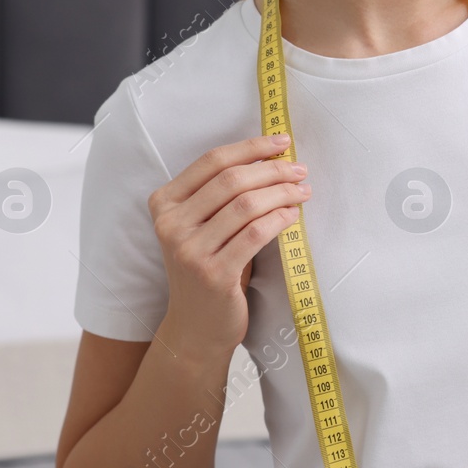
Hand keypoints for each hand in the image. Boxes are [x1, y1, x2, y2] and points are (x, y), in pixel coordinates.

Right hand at [149, 134, 310, 362]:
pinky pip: (256, 234)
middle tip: (300, 170)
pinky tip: (293, 215)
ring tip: (303, 191)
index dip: (252, 146)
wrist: (196, 326)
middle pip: (232, 179)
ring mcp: (188, 251)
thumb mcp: (203, 226)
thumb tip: (273, 155)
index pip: (212, 160)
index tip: (282, 142)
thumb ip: (222, 193)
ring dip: (283, 192)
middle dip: (273, 169)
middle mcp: (170, 224)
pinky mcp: (213, 274)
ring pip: (247, 205)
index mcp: (164, 203)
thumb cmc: (209, 266)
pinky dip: (280, 219)